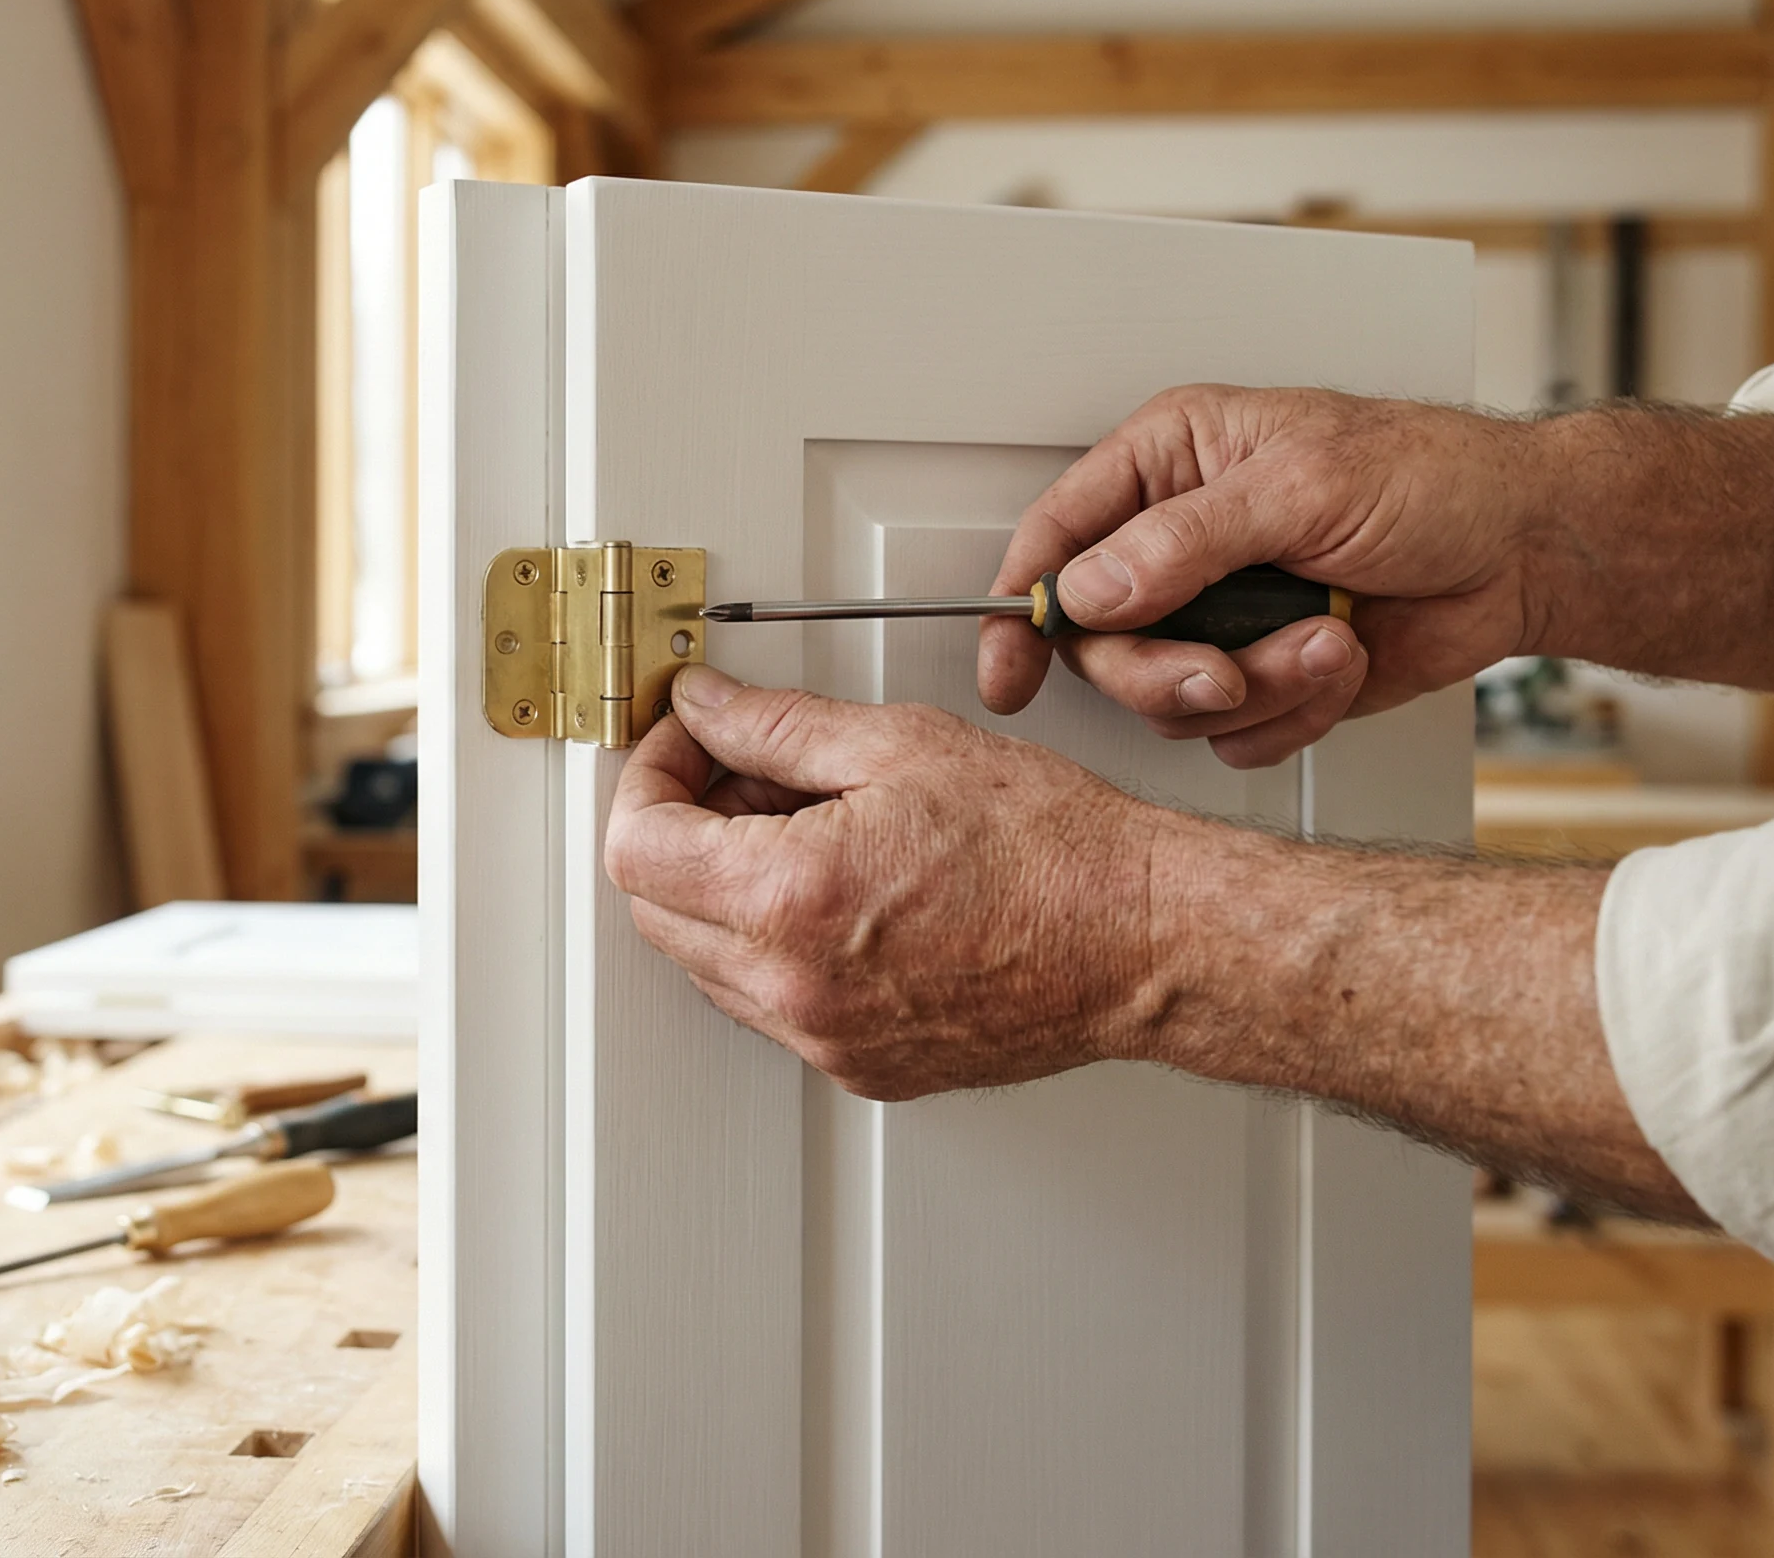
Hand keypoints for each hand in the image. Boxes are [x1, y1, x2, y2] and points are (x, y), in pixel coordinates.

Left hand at [601, 664, 1174, 1099]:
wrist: (1138, 939)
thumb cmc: (1050, 849)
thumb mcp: (900, 745)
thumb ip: (776, 727)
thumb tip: (704, 708)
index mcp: (791, 898)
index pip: (635, 848)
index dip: (647, 779)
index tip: (681, 744)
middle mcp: (794, 985)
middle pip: (656, 908)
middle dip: (683, 829)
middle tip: (746, 775)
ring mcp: (824, 1037)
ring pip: (707, 961)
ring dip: (726, 890)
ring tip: (812, 828)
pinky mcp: (859, 1065)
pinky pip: (771, 1002)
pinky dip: (778, 943)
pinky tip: (846, 889)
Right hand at [980, 387, 1547, 765]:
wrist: (1527, 551)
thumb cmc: (1435, 479)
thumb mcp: (1304, 485)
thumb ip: (1186, 539)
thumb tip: (1093, 585)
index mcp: (1169, 462)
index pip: (1056, 535)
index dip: (1022, 606)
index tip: (1009, 668)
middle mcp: (1180, 542)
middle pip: (1102, 642)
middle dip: (1165, 671)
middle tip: (1222, 672)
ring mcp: (1221, 613)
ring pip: (1168, 697)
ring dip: (1256, 686)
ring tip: (1324, 641)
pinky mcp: (1264, 672)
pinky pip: (1233, 732)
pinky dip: (1293, 713)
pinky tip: (1339, 661)